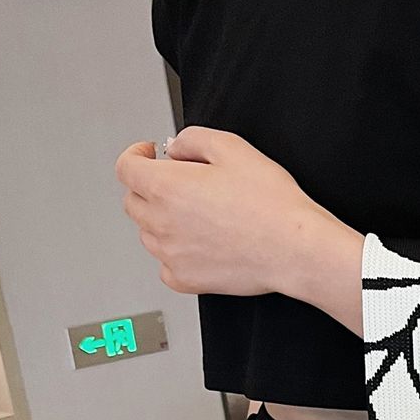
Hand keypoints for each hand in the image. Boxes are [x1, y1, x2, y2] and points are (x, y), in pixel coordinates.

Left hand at [115, 125, 322, 295]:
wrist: (294, 248)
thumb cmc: (271, 203)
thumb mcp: (232, 148)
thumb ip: (192, 139)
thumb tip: (175, 148)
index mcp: (166, 187)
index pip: (126, 167)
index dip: (136, 155)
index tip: (148, 155)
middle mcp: (161, 223)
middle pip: (133, 201)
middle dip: (148, 186)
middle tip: (177, 183)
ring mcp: (171, 256)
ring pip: (147, 234)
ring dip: (160, 220)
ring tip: (195, 215)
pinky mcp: (187, 280)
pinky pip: (165, 266)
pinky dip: (173, 254)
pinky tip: (197, 244)